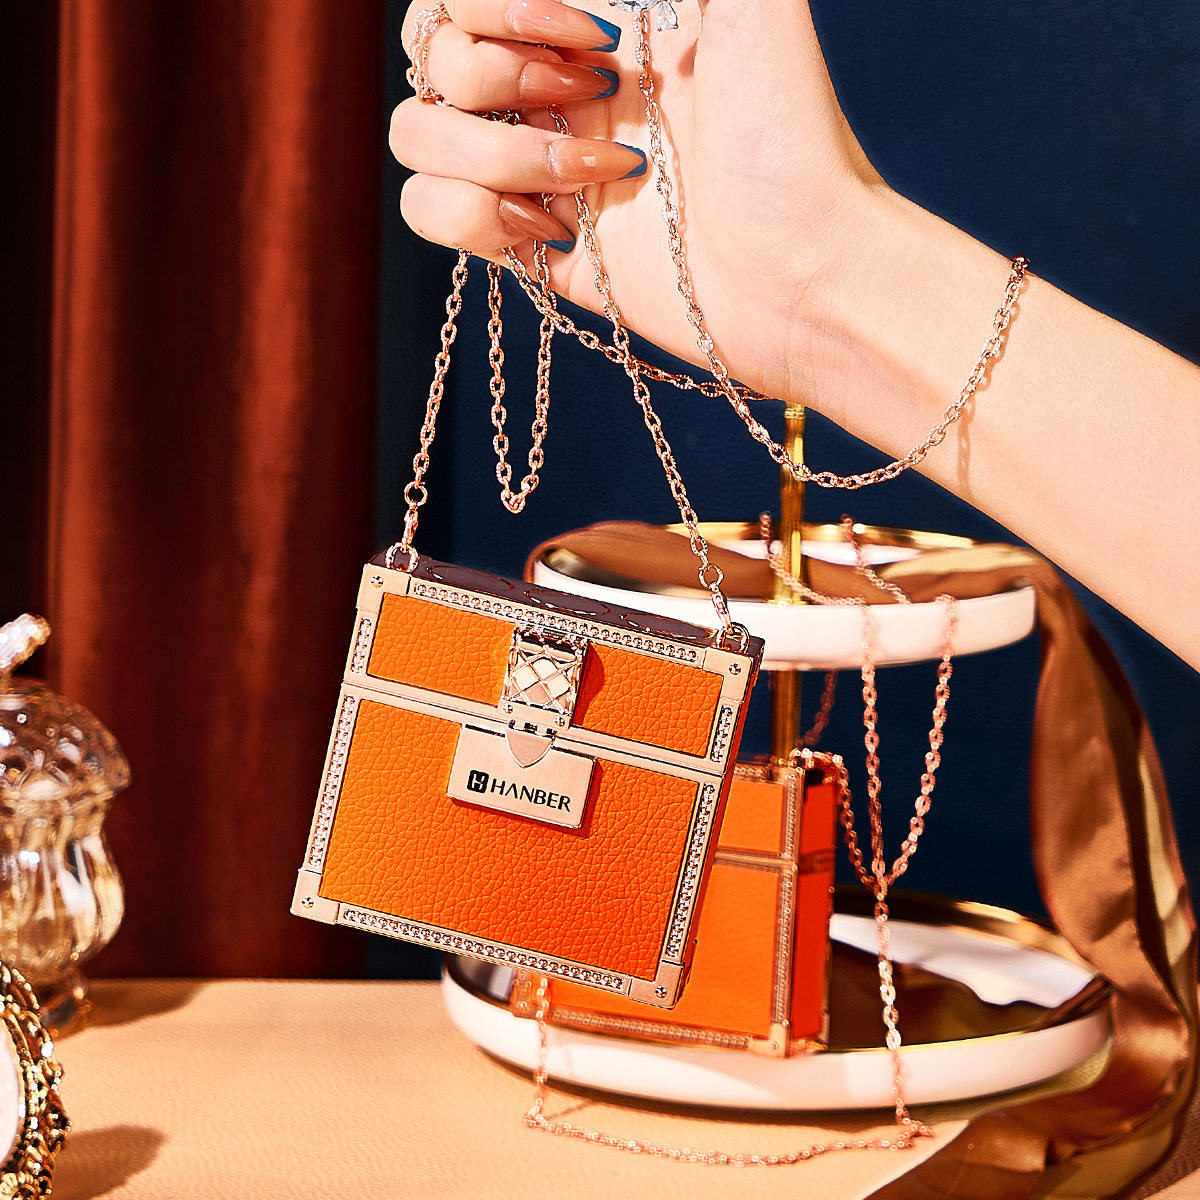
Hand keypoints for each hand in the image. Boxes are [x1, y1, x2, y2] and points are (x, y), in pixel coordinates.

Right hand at [391, 0, 887, 400]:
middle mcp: (552, 94)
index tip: (592, 37)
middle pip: (429, 61)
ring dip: (488, 159)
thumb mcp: (757, 6)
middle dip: (494, 81)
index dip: (494, 7)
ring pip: (417, 139)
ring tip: (586, 186)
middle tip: (594, 106)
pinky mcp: (535, 250)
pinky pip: (434, 216)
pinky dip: (469, 219)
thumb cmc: (797, 140)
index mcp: (591, 28)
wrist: (807, 276)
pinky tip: (550, 229)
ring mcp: (537, 172)